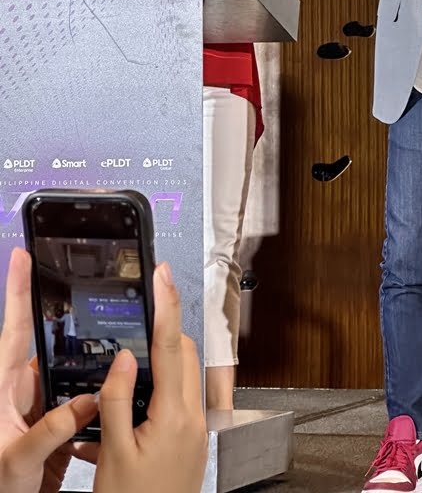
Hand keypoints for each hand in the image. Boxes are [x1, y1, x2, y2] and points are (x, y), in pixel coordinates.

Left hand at [0, 248, 98, 492]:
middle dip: (70, 315)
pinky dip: (99, 392)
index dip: (17, 291)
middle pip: (50, 343)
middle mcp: (21, 392)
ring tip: (114, 336)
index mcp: (3, 390)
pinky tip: (115, 388)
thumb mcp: (17, 461)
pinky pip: (83, 398)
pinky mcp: (57, 424)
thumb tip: (85, 401)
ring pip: (72, 370)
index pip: (12, 329)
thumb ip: (50, 432)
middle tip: (87, 283)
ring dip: (90, 361)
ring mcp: (39, 406)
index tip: (23, 256)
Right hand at [92, 263, 206, 492]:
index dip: (166, 304)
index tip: (163, 275)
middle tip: (141, 318)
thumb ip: (116, 400)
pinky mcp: (191, 441)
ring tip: (129, 366)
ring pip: (184, 375)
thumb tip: (123, 358)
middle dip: (165, 331)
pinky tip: (131, 409)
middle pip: (184, 353)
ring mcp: (195, 429)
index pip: (172, 345)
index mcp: (174, 414)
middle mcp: (193, 417)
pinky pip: (180, 400)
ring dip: (163, 361)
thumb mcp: (114, 453)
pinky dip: (160, 391)